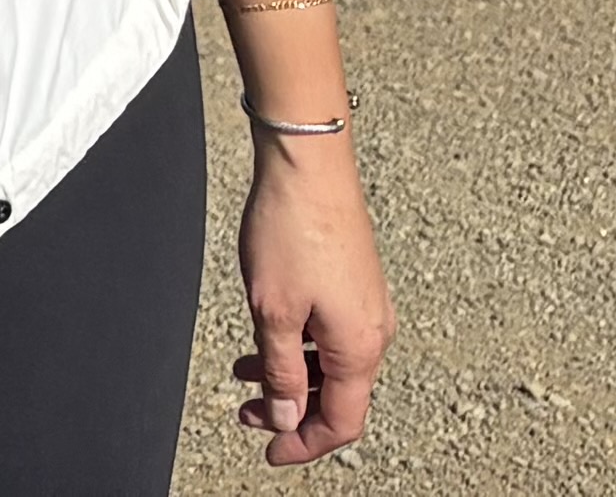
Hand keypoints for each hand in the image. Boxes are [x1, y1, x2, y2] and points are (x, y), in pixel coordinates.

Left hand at [234, 133, 391, 462]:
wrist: (308, 165)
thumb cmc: (291, 232)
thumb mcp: (274, 312)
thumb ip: (281, 371)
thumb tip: (287, 416)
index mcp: (360, 348)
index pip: (341, 422)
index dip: (304, 443)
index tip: (270, 451)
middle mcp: (373, 331)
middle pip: (338, 396)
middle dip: (292, 411)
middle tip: (248, 415)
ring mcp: (366, 305)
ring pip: (331, 363)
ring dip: (290, 376)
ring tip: (242, 373)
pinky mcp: (354, 282)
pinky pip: (330, 333)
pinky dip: (298, 346)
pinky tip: (264, 337)